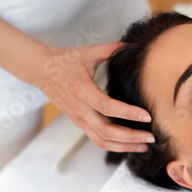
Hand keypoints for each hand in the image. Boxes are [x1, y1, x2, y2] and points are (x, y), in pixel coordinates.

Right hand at [34, 42, 154, 152]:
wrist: (40, 70)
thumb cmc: (65, 60)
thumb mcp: (89, 52)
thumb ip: (113, 49)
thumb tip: (135, 46)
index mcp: (82, 89)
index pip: (107, 107)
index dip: (128, 113)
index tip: (147, 116)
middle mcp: (79, 108)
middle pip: (106, 131)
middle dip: (131, 137)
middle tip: (151, 137)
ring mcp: (78, 118)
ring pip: (102, 140)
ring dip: (125, 146)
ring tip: (144, 146)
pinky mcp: (79, 123)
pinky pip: (97, 140)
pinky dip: (115, 145)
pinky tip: (130, 144)